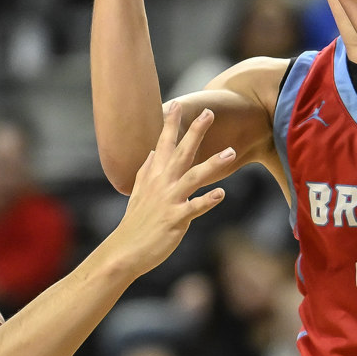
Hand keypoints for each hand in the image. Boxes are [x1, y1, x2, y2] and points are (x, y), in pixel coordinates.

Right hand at [105, 104, 232, 270]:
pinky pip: (194, 207)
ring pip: (194, 177)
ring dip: (213, 164)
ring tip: (231, 153)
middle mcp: (162, 184)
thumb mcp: (139, 193)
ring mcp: (169, 200)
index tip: (178, 104)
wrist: (125, 251)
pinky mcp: (175, 219)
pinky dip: (207, 201)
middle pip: (182, 152)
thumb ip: (147, 172)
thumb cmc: (135, 223)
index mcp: (154, 176)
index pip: (163, 144)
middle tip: (210, 112)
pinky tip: (221, 194)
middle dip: (196, 132)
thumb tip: (152, 153)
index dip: (171, 124)